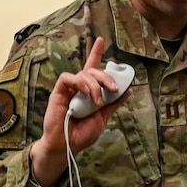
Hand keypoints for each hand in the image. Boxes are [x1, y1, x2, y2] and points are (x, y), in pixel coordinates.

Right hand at [29, 37, 123, 186]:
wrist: (67, 146)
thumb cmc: (82, 134)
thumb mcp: (102, 118)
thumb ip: (113, 104)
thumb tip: (128, 90)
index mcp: (89, 92)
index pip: (93, 68)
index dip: (96, 53)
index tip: (101, 40)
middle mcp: (79, 88)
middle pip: (93, 71)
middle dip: (106, 77)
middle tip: (113, 90)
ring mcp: (69, 89)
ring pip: (83, 74)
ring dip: (94, 85)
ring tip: (97, 101)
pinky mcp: (58, 92)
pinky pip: (68, 78)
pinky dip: (79, 82)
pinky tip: (85, 92)